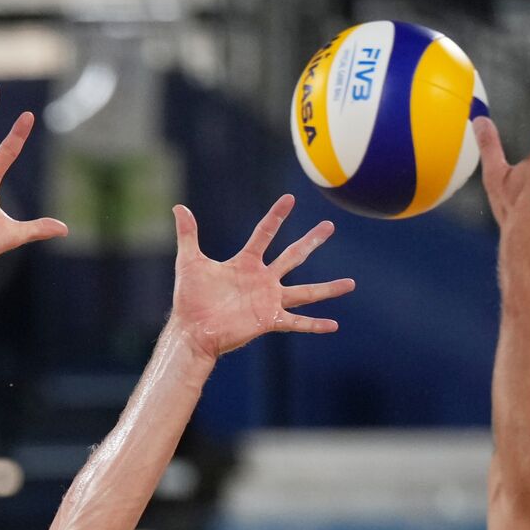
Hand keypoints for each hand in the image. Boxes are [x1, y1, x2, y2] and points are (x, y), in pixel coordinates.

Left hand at [167, 195, 354, 358]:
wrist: (191, 330)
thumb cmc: (189, 299)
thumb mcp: (189, 262)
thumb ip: (188, 235)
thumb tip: (178, 207)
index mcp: (245, 264)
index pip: (264, 234)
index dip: (276, 216)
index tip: (289, 199)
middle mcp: (262, 280)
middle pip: (293, 256)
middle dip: (311, 241)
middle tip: (329, 225)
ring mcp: (268, 300)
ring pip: (305, 292)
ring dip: (328, 288)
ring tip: (351, 283)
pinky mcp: (268, 320)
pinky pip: (296, 322)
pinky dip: (314, 325)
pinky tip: (334, 325)